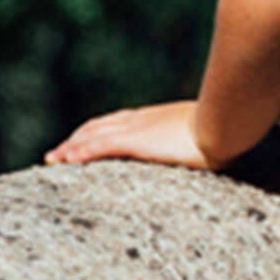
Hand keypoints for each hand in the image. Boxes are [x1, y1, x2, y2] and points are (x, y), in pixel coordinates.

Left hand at [43, 101, 217, 169]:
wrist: (226, 123)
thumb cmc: (223, 128)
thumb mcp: (203, 131)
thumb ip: (193, 137)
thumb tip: (206, 144)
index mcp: (153, 119)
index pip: (114, 124)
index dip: (93, 133)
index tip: (78, 144)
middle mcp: (139, 121)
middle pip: (96, 128)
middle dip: (74, 141)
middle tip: (55, 156)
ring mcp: (137, 130)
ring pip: (92, 136)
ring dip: (70, 148)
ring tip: (53, 160)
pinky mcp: (136, 141)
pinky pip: (101, 147)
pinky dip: (82, 152)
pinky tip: (69, 160)